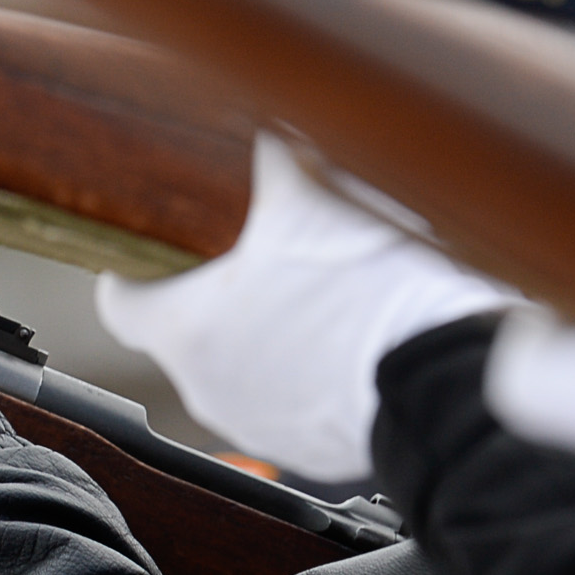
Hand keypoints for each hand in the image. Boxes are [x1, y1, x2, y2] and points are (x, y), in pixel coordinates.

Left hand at [95, 134, 509, 480]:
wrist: (454, 379)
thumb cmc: (373, 294)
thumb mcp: (315, 198)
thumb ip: (275, 156)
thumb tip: (267, 125)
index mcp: (185, 330)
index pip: (120, 303)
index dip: (135, 269)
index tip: (154, 249)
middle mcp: (208, 389)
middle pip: (189, 331)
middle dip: (221, 291)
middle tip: (266, 250)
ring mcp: (260, 426)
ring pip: (246, 367)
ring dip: (271, 332)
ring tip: (325, 292)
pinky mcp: (314, 449)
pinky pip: (298, 400)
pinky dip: (316, 370)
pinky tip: (356, 334)